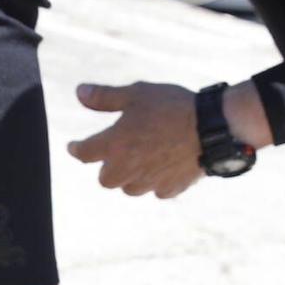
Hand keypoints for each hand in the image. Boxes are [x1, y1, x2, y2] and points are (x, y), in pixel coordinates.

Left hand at [67, 81, 201, 198]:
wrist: (211, 128)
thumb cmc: (172, 107)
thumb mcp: (136, 93)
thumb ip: (105, 97)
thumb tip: (79, 93)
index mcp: (115, 145)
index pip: (84, 153)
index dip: (76, 149)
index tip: (73, 147)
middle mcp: (128, 168)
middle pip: (105, 180)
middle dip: (107, 168)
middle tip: (116, 155)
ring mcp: (150, 182)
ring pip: (130, 189)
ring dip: (130, 177)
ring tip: (141, 161)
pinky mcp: (171, 188)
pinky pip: (156, 191)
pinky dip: (156, 182)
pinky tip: (164, 167)